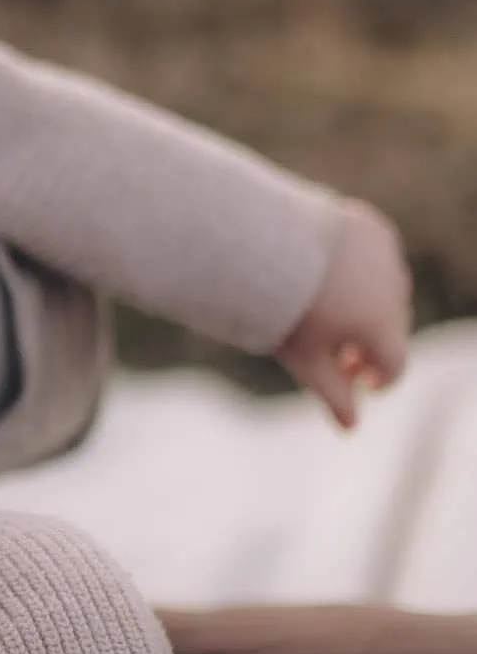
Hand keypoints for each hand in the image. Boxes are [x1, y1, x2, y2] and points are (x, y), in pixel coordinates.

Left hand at [277, 199, 410, 426]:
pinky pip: (376, 255)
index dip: (378, 380)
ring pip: (387, 289)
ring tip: (333, 313)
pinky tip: (331, 275)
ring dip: (370, 306)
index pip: (394, 365)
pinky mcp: (368, 225)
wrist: (260, 243)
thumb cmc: (279, 309)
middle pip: (393, 327)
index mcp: (381, 326)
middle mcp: (393, 289)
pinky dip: (362, 270)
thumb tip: (350, 428)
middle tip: (338, 352)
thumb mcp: (305, 359)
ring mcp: (384, 254)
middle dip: (370, 344)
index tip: (359, 382)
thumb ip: (332, 393)